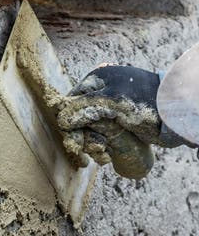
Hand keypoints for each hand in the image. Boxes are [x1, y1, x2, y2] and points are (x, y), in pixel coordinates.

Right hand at [57, 65, 180, 178]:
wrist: (174, 113)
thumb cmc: (145, 102)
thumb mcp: (112, 102)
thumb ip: (83, 108)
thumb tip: (61, 120)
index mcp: (97, 79)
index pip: (71, 103)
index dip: (70, 124)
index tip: (74, 141)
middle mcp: (100, 93)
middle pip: (77, 120)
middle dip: (82, 138)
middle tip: (88, 152)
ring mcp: (108, 109)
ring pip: (86, 131)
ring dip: (91, 146)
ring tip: (103, 154)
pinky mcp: (115, 123)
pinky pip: (97, 138)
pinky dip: (99, 149)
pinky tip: (107, 155)